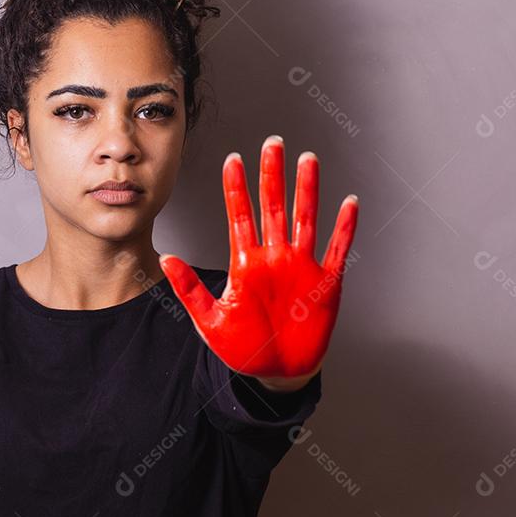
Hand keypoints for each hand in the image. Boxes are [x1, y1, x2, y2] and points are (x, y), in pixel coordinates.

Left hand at [159, 135, 358, 381]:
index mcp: (246, 264)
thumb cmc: (243, 349)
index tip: (233, 160)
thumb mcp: (209, 321)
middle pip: (273, 207)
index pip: (240, 216)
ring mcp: (301, 267)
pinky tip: (348, 202)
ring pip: (305, 219)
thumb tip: (166, 258)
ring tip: (307, 159)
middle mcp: (274, 258)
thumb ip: (189, 289)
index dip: (236, 188)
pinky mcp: (326, 283)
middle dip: (273, 174)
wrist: (277, 374)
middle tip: (272, 143)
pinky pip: (337, 249)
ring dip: (307, 190)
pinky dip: (344, 226)